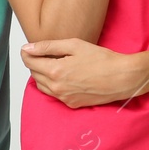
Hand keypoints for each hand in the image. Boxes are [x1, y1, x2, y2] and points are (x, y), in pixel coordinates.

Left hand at [22, 38, 145, 107]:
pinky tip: (65, 76)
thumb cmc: (103, 59)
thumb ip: (48, 46)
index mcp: (55, 71)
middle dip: (35, 63)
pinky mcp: (72, 104)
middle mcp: (56, 88)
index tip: (28, 48)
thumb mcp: (75, 45)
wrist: (122, 78)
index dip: (27, 53)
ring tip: (55, 64)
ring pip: (42, 86)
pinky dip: (54, 85)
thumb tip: (28, 48)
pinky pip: (54, 94)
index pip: (30, 62)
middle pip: (34, 74)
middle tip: (45, 53)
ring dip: (43, 75)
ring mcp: (64, 98)